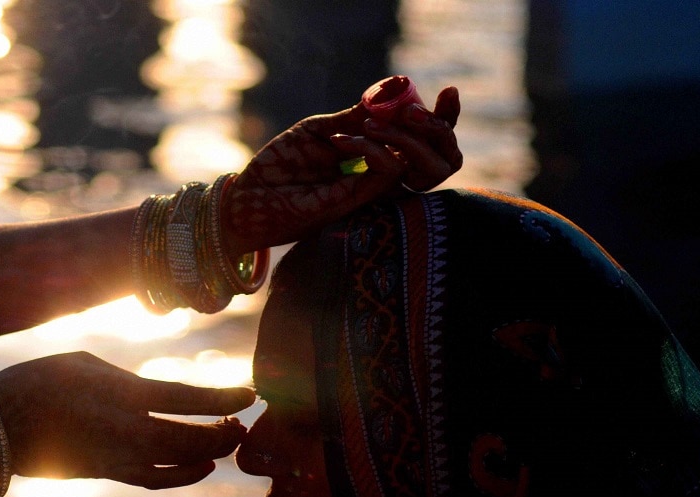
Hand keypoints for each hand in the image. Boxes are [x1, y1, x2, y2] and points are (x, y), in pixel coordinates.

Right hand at [0, 352, 254, 488]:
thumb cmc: (37, 382)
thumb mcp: (84, 363)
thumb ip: (126, 379)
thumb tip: (155, 394)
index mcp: (123, 394)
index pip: (190, 398)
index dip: (226, 398)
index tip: (251, 394)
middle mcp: (127, 431)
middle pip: (193, 438)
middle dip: (224, 432)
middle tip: (239, 422)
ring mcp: (119, 458)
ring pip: (180, 465)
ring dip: (208, 454)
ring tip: (223, 440)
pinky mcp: (108, 474)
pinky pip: (157, 478)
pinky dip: (184, 473)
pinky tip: (200, 464)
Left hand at [222, 86, 461, 255]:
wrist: (250, 198)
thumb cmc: (280, 164)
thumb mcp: (319, 129)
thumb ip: (355, 117)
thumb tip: (391, 93)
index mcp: (374, 155)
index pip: (423, 140)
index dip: (443, 119)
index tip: (449, 93)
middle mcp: (380, 175)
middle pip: (438, 157)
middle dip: (437, 126)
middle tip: (413, 106)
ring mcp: (372, 190)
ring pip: (416, 163)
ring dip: (400, 133)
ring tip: (370, 122)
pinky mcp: (359, 201)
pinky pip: (387, 172)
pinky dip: (373, 148)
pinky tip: (343, 139)